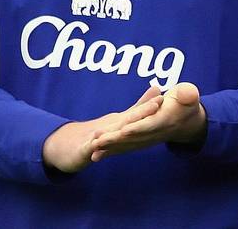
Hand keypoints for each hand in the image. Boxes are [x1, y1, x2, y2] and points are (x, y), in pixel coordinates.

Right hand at [42, 85, 162, 173]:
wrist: (72, 146)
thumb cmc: (104, 131)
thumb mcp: (123, 119)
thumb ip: (140, 106)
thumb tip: (157, 88)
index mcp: (121, 121)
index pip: (137, 113)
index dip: (150, 106)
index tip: (165, 96)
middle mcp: (110, 126)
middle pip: (127, 119)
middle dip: (141, 112)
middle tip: (157, 103)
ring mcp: (96, 138)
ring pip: (108, 133)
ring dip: (117, 129)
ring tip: (130, 123)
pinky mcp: (84, 151)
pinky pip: (90, 149)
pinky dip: (93, 147)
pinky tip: (95, 146)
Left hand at [89, 82, 206, 161]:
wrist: (187, 122)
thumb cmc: (185, 103)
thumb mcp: (189, 94)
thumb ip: (189, 95)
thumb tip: (189, 94)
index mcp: (165, 120)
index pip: (149, 125)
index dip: (137, 127)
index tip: (123, 129)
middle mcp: (154, 134)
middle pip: (133, 137)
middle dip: (115, 139)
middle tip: (97, 139)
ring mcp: (146, 140)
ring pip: (126, 145)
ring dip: (110, 147)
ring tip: (93, 148)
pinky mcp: (139, 142)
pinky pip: (124, 148)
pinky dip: (111, 152)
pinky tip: (96, 156)